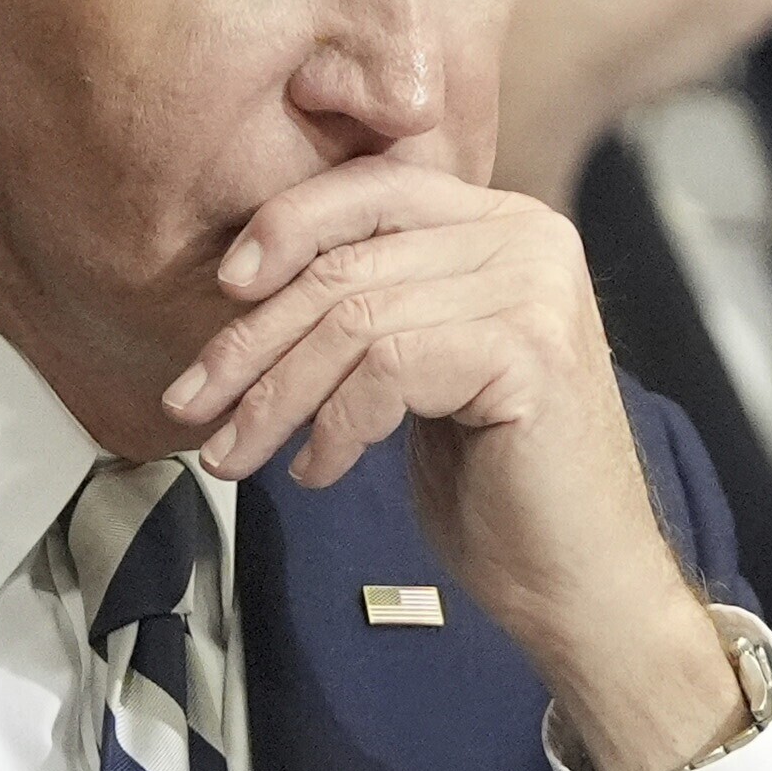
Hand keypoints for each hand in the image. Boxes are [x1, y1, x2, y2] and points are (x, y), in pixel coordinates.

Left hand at [169, 162, 745, 770]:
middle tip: (191, 401)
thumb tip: (248, 277)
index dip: (285, 228)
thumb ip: (377, 299)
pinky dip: (334, 426)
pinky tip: (319, 470)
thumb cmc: (496, 483)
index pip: (371, 190)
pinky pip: (386, 368)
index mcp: (504, 223)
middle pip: (349, 263)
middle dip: (253, 340)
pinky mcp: (529, 352)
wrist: (580, 581)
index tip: (223, 290)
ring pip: (354, 320)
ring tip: (235, 455)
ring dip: (275, 396)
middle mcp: (529, 237)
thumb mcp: (423, 367)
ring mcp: (535, 290)